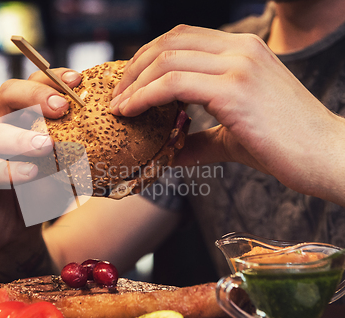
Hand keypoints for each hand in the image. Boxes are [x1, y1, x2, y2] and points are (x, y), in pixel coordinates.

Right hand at [0, 69, 81, 277]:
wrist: (14, 230)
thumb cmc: (41, 189)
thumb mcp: (65, 163)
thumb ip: (80, 144)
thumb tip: (114, 126)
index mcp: (18, 115)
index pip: (32, 83)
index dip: (53, 78)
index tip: (79, 81)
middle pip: (7, 95)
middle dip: (35, 96)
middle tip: (62, 107)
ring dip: (21, 137)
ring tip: (47, 144)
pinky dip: (5, 171)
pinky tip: (30, 173)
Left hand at [110, 24, 344, 202]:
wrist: (327, 157)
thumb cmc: (284, 145)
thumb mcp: (235, 133)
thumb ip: (202, 137)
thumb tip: (172, 152)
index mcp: (244, 50)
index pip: (183, 37)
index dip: (149, 55)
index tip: (130, 82)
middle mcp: (241, 49)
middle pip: (169, 41)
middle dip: (134, 67)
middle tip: (117, 94)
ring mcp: (238, 66)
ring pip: (166, 60)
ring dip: (133, 83)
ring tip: (119, 106)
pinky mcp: (234, 91)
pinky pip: (172, 84)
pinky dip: (143, 96)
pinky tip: (129, 111)